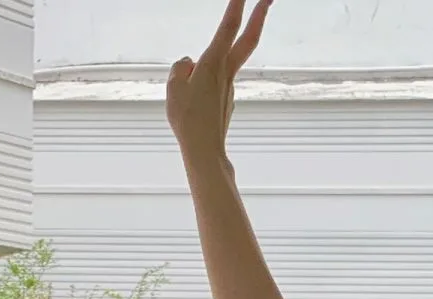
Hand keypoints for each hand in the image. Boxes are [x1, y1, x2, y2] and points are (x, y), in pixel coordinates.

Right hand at [166, 0, 271, 161]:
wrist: (204, 151)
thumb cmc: (188, 120)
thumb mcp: (173, 88)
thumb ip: (181, 68)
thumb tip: (189, 64)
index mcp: (213, 63)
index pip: (229, 25)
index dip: (238, 3)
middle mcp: (227, 72)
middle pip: (247, 39)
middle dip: (259, 15)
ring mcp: (229, 87)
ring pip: (217, 68)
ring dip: (202, 72)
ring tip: (186, 101)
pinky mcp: (226, 101)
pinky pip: (210, 87)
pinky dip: (199, 90)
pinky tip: (191, 109)